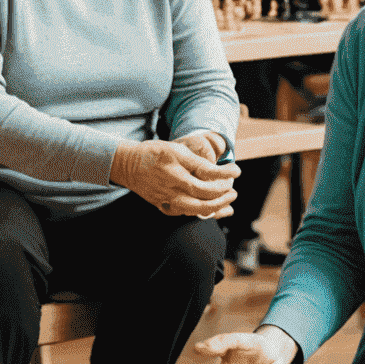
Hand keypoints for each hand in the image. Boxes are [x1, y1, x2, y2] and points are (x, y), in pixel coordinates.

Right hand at [111, 137, 238, 216]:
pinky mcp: (163, 206)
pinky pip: (185, 214)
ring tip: (227, 201)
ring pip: (196, 210)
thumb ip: (196, 162)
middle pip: (203, 197)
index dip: (225, 174)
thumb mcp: (177, 150)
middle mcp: (172, 185)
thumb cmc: (154, 153)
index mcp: (176, 167)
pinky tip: (212, 209)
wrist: (128, 165)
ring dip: (215, 207)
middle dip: (223, 196)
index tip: (237, 171)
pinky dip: (200, 213)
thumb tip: (217, 172)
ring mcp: (167, 198)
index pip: (207, 174)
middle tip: (233, 192)